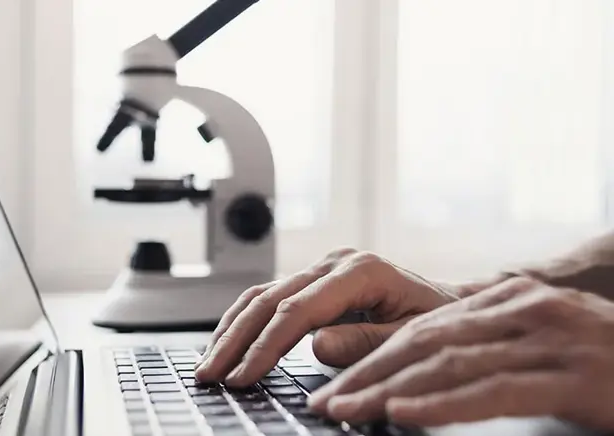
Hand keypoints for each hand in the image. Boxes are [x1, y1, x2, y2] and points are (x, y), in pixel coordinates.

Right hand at [195, 249, 459, 386]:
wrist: (447, 302)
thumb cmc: (435, 320)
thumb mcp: (412, 336)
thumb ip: (367, 341)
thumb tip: (316, 345)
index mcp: (360, 271)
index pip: (298, 311)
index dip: (266, 346)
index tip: (243, 376)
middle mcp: (334, 263)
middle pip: (269, 299)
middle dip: (235, 340)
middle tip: (209, 374)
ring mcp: (321, 269)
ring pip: (262, 295)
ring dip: (231, 330)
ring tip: (208, 363)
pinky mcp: (314, 280)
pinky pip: (270, 297)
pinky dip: (244, 321)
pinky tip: (228, 341)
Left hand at [309, 278, 613, 430]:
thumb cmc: (606, 365)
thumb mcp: (539, 350)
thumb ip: (485, 358)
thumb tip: (421, 380)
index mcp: (510, 301)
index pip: (425, 330)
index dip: (374, 357)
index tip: (336, 383)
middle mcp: (524, 311)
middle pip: (426, 343)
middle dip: (369, 375)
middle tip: (326, 402)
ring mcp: (550, 340)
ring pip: (450, 365)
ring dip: (389, 391)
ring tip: (346, 411)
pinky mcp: (575, 377)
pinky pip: (494, 390)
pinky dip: (443, 403)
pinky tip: (404, 414)